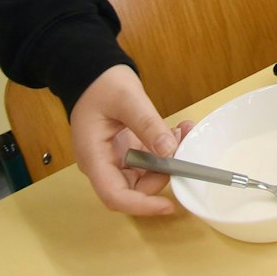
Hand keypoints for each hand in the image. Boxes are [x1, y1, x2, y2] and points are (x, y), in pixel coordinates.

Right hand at [70, 65, 191, 215]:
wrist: (92, 70)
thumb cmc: (101, 83)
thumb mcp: (128, 99)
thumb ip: (147, 125)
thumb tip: (169, 151)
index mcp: (94, 157)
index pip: (115, 196)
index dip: (142, 205)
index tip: (169, 205)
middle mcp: (103, 163)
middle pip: (133, 189)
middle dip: (162, 175)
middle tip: (182, 149)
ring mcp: (115, 157)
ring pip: (146, 174)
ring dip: (168, 159)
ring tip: (184, 132)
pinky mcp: (127, 148)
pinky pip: (149, 159)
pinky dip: (165, 148)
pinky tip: (178, 129)